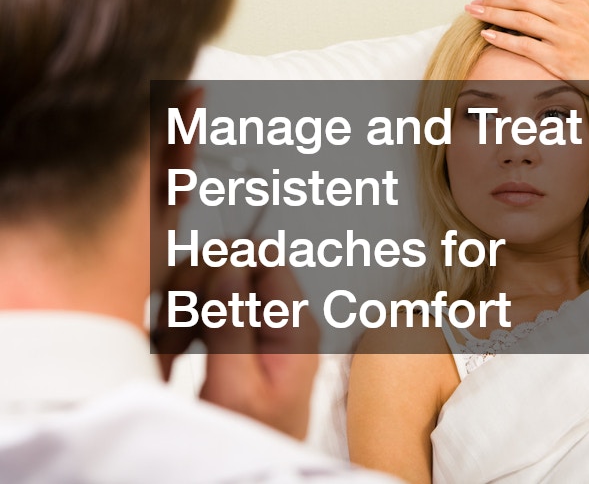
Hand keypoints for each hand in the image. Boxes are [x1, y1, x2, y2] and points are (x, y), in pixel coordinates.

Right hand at [153, 257, 319, 439]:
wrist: (252, 473)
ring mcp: (256, 322)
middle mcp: (278, 316)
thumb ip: (232, 326)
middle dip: (191, 292)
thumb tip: (229, 265)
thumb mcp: (236, 388)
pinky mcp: (234, 333)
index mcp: (292, 325)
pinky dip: (176, 325)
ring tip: (167, 354)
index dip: (223, 265)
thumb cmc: (248, 440)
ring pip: (209, 281)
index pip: (264, 256)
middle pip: (230, 262)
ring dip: (178, 312)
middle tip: (173, 337)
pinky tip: (168, 354)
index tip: (194, 301)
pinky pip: (201, 306)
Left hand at [465, 0, 588, 111]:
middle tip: (474, 1)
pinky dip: (502, 39)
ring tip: (473, 13)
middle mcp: (569, 16)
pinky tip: (486, 35)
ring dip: (492, 14)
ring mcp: (564, 38)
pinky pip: (524, 47)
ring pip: (520, 19)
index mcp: (576, 1)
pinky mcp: (559, 61)